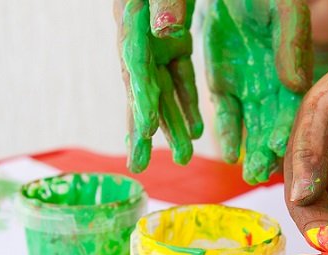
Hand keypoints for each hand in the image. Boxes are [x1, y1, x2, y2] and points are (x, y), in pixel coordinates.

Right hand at [114, 0, 202, 172]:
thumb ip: (166, 0)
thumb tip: (167, 31)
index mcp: (130, 14)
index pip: (134, 62)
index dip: (139, 98)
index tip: (146, 130)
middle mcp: (137, 32)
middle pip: (138, 85)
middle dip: (141, 126)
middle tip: (139, 165)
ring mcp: (153, 38)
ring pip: (159, 88)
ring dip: (170, 122)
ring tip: (183, 157)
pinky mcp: (171, 41)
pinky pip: (178, 76)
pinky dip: (186, 102)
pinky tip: (196, 130)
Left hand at [204, 0, 311, 183]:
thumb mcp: (282, 12)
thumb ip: (291, 43)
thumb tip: (296, 84)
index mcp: (290, 69)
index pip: (293, 105)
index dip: (288, 127)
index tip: (282, 148)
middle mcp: (270, 85)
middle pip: (271, 123)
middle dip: (268, 150)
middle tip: (264, 174)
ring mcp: (246, 87)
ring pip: (248, 125)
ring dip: (249, 150)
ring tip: (250, 174)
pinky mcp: (222, 85)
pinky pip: (223, 114)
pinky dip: (225, 133)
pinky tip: (229, 154)